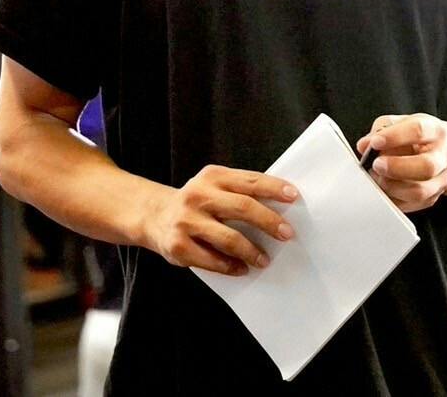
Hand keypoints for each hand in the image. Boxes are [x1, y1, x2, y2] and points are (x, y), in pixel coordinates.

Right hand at [142, 165, 297, 275]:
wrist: (152, 215)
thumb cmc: (196, 202)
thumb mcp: (213, 186)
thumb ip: (239, 191)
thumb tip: (280, 207)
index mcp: (213, 176)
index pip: (250, 180)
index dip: (274, 188)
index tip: (294, 197)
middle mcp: (199, 196)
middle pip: (243, 207)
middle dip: (269, 221)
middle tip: (287, 234)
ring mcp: (187, 221)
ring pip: (229, 237)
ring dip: (252, 250)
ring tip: (265, 260)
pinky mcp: (178, 245)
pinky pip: (212, 259)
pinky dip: (231, 266)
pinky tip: (242, 269)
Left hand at [357, 113, 446, 212]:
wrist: (446, 151)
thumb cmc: (419, 137)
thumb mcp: (403, 122)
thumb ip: (381, 130)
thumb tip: (364, 146)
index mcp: (435, 131)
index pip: (418, 131)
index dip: (395, 137)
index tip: (375, 142)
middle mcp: (443, 156)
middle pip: (427, 167)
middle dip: (397, 168)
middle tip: (376, 165)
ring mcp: (440, 180)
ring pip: (419, 192)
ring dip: (392, 187)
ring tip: (376, 177)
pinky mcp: (431, 198)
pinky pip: (409, 206)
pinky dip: (391, 199)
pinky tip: (382, 188)